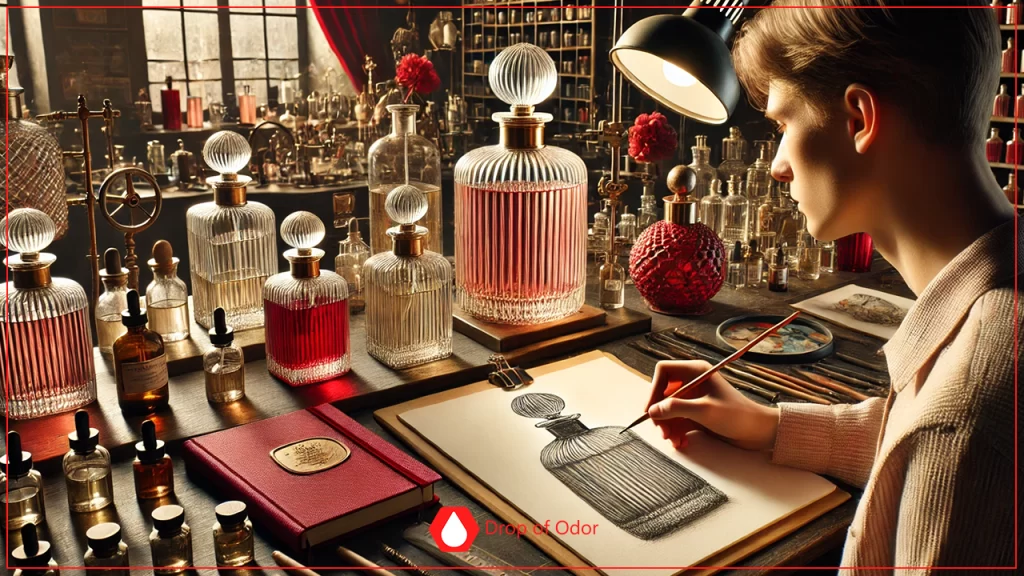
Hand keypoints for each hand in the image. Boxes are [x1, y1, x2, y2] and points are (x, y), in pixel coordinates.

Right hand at [645, 360, 778, 450]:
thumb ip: (676, 408)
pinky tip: (682, 442)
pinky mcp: (698, 414)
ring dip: (668, 426)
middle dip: (661, 414)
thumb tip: (652, 410)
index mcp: (696, 372)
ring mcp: (695, 399)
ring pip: (669, 410)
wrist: (758, 432)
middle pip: (663, 394)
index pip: (663, 372)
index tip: (651, 409)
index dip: (654, 389)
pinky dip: (677, 432)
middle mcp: (693, 383)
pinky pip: (678, 421)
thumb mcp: (704, 411)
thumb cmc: (736, 416)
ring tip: (674, 441)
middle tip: (662, 431)